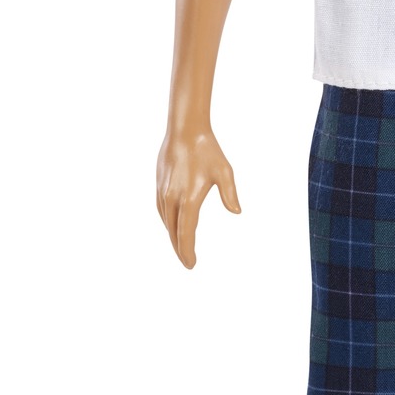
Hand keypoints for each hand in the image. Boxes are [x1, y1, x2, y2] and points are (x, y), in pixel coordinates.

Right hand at [156, 124, 240, 268]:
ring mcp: (163, 192)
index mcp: (189, 199)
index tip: (191, 264)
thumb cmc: (207, 150)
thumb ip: (230, 193)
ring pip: (165, 222)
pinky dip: (166, 222)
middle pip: (173, 232)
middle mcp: (172, 198)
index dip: (188, 251)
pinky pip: (161, 210)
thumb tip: (236, 211)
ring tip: (180, 247)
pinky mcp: (159, 185)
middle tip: (187, 262)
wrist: (185, 130)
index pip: (186, 233)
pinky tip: (171, 225)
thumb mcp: (225, 171)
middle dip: (180, 249)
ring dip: (172, 237)